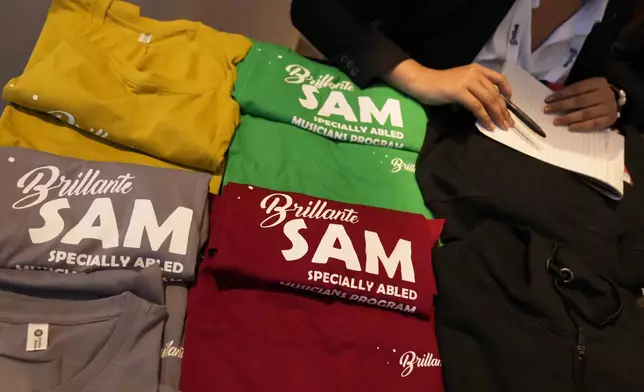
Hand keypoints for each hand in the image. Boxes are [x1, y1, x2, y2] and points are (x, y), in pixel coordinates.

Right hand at [384, 60, 513, 129]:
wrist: (422, 82)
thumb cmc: (439, 84)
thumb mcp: (461, 82)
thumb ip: (474, 88)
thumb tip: (487, 103)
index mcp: (477, 69)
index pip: (499, 78)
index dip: (507, 91)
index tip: (510, 104)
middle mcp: (475, 73)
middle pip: (495, 93)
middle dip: (504, 110)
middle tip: (509, 123)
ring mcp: (467, 82)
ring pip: (489, 100)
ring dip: (497, 115)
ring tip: (502, 126)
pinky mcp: (459, 92)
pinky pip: (477, 107)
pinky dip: (484, 117)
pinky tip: (488, 126)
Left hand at [544, 77, 617, 130]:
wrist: (617, 101)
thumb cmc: (597, 93)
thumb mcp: (589, 87)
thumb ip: (574, 91)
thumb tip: (553, 98)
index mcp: (598, 83)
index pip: (576, 88)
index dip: (561, 94)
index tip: (547, 100)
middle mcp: (604, 94)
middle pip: (579, 101)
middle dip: (561, 106)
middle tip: (547, 110)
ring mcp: (608, 107)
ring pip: (585, 113)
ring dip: (569, 118)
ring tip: (556, 121)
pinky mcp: (610, 119)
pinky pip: (594, 124)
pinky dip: (581, 126)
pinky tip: (570, 128)